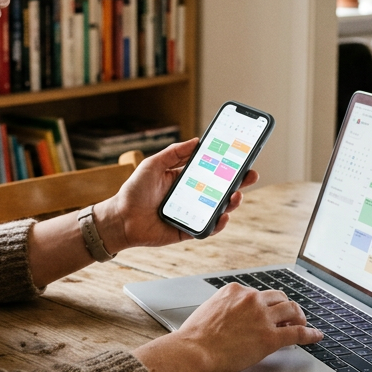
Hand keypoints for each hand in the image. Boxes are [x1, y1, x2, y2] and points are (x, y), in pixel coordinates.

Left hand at [96, 138, 259, 251]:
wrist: (120, 219)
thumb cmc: (133, 191)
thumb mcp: (153, 164)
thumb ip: (174, 152)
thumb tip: (197, 140)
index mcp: (184, 179)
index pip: (211, 170)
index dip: (227, 164)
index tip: (241, 156)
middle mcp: (191, 196)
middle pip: (221, 189)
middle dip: (239, 182)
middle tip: (251, 174)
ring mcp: (191, 214)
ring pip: (219, 208)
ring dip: (232, 202)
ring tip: (237, 194)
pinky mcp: (188, 231)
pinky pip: (208, 228)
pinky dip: (218, 224)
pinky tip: (224, 216)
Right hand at [133, 283, 323, 371]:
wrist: (194, 350)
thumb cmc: (195, 337)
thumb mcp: (209, 311)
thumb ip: (225, 309)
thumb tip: (232, 318)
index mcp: (235, 291)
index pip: (259, 294)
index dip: (268, 304)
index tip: (271, 311)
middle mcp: (251, 299)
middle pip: (279, 298)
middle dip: (287, 306)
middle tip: (292, 316)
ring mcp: (262, 317)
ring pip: (291, 310)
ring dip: (300, 317)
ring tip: (303, 323)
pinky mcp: (270, 337)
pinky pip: (297, 333)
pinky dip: (310, 334)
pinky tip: (316, 336)